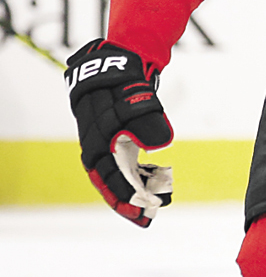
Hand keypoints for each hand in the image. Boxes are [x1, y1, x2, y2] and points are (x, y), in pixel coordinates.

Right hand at [65, 39, 173, 226]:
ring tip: (148, 209)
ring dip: (128, 191)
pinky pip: (118, 163)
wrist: (115, 60)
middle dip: (124, 199)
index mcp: (96, 136)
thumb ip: (146, 118)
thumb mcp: (136, 95)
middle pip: (107, 178)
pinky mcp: (111, 138)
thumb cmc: (125, 79)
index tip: (141, 208)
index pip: (107, 173)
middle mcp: (94, 142)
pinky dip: (133, 176)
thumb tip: (160, 142)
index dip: (123, 193)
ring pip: (112, 173)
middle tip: (145, 216)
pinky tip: (150, 185)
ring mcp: (101, 140)